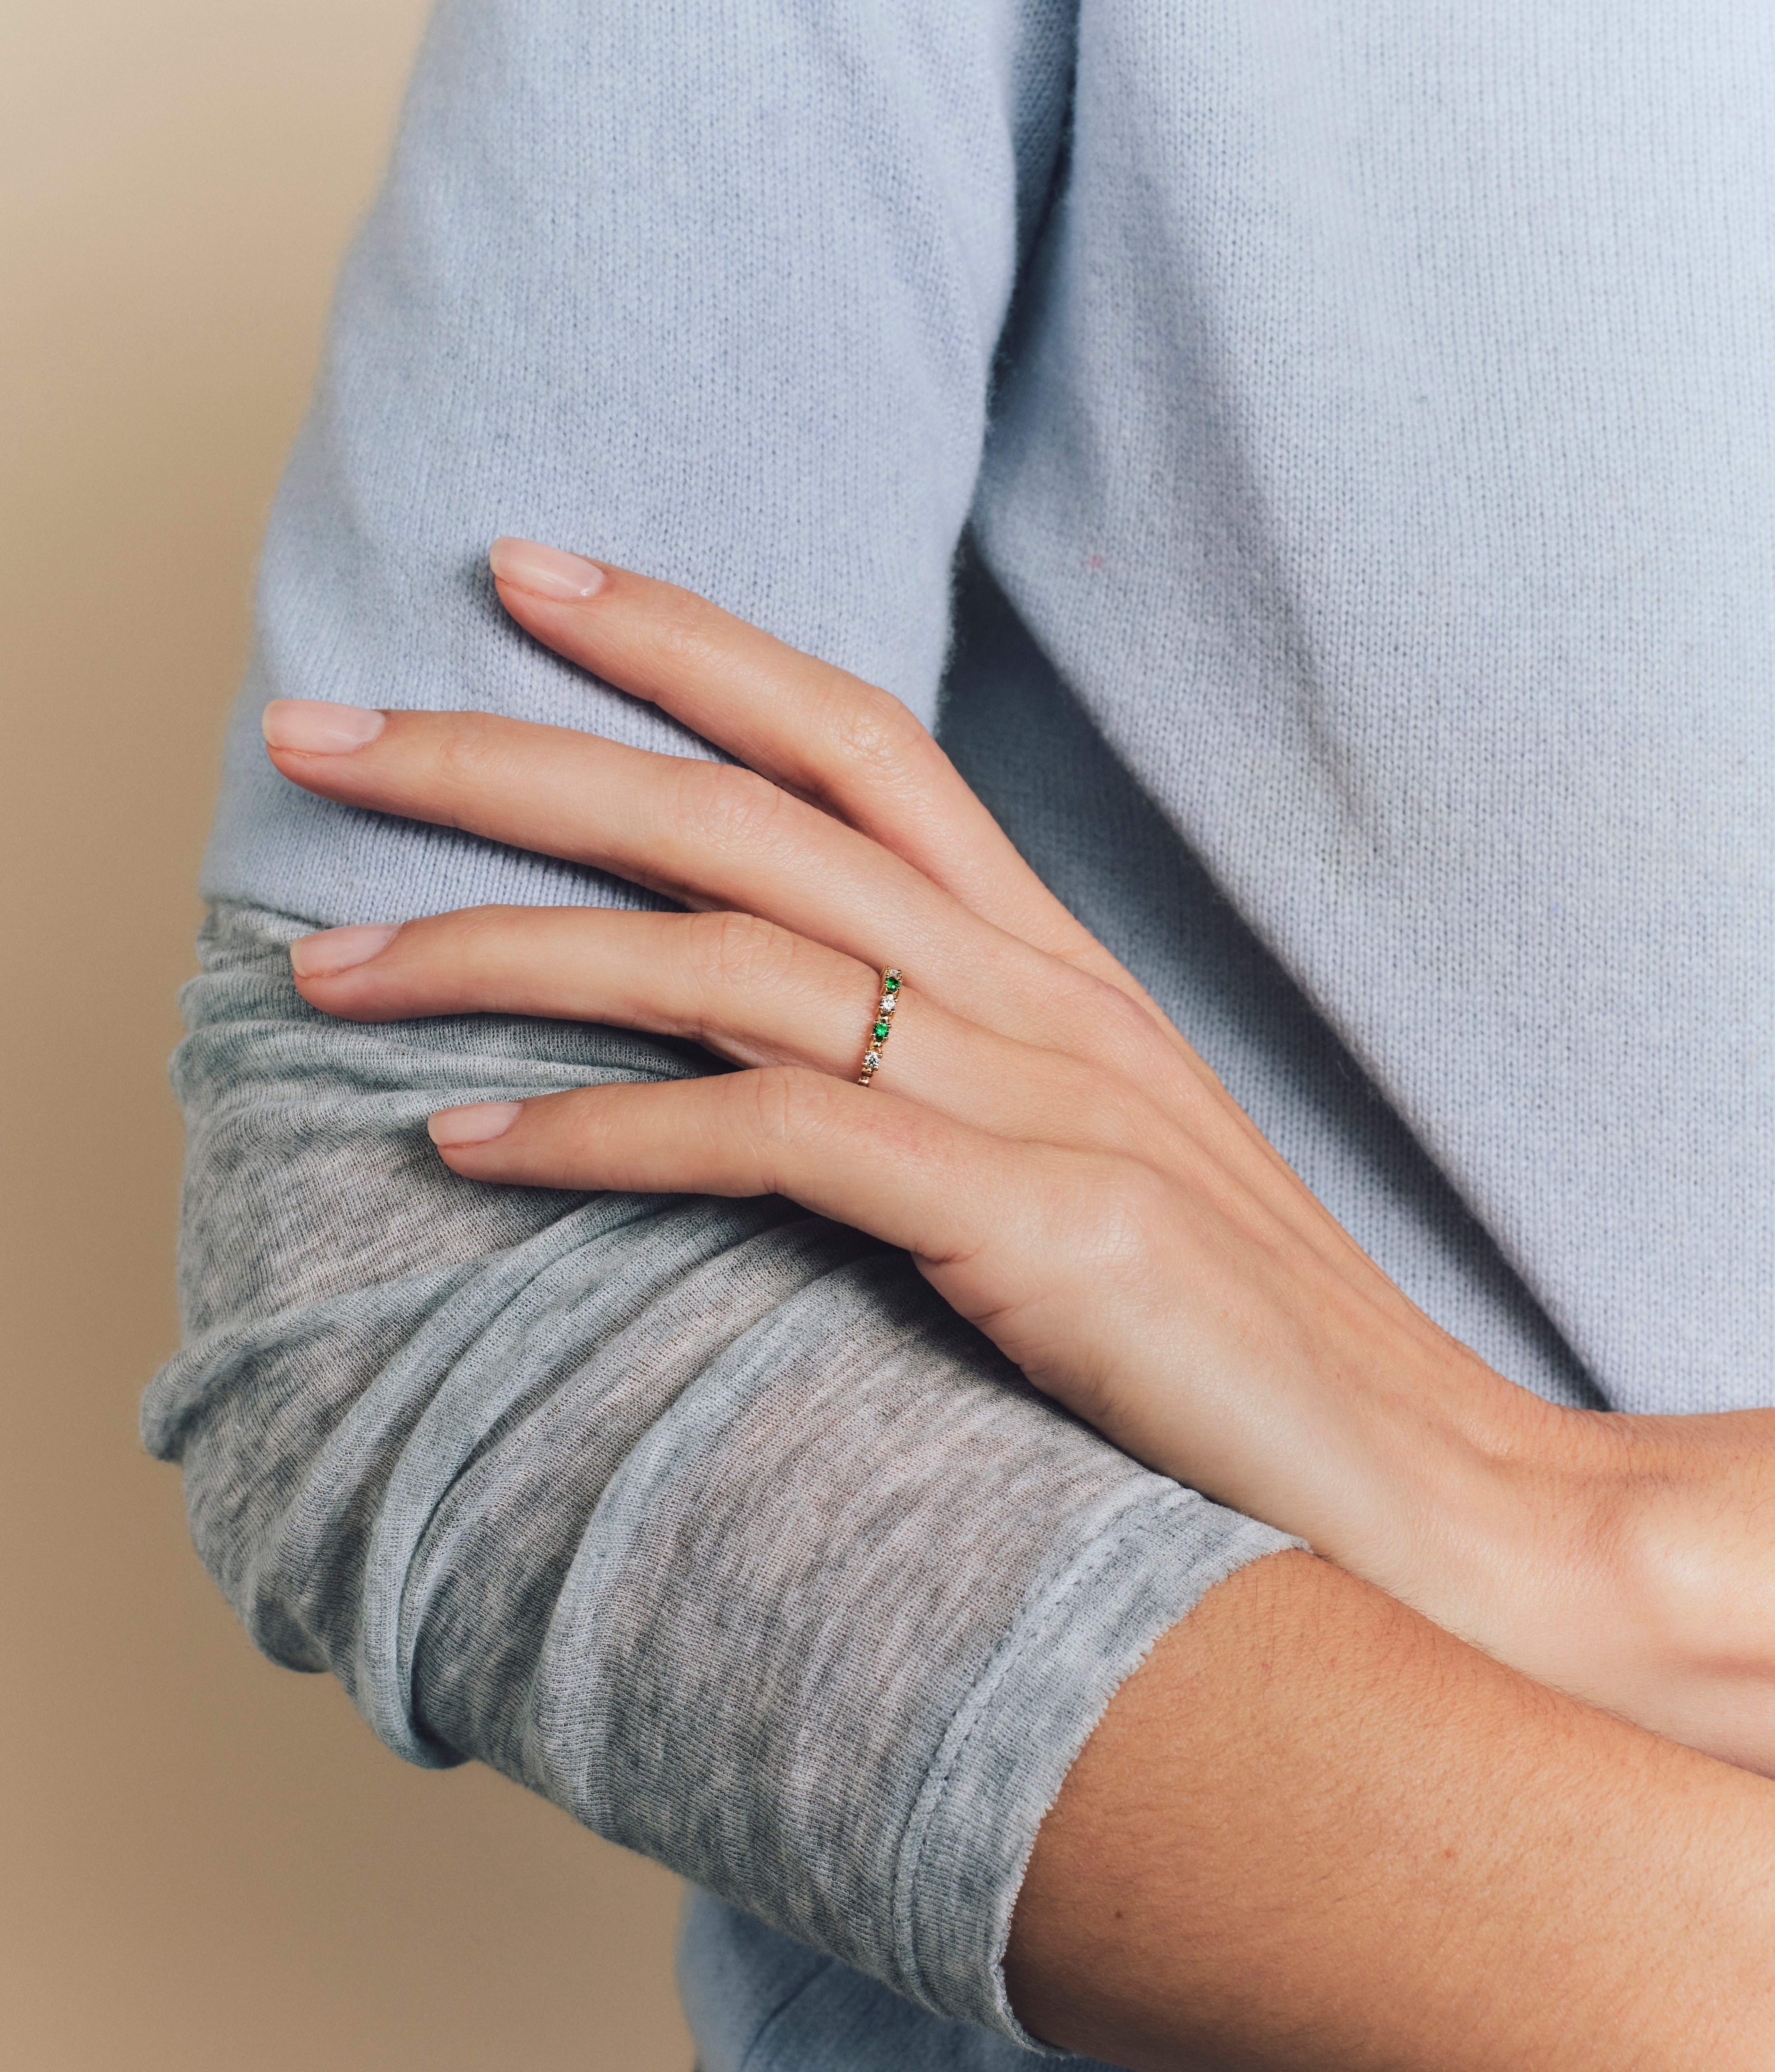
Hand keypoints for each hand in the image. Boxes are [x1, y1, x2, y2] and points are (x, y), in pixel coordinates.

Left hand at [266, 540, 1774, 1771]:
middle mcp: (1038, 996)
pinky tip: (467, 1143)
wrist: (1423, 1491)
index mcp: (1051, 963)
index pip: (852, 735)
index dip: (685, 638)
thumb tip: (777, 1062)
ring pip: (723, 960)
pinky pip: (773, 1141)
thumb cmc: (1235, 1337)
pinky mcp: (1035, 1229)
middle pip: (739, 814)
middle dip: (512, 755)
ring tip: (328, 965)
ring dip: (504, 952)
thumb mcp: (1088, 1158)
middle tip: (319, 734)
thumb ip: (954, 1084)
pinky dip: (604, 1132)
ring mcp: (1043, 1103)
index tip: (523, 577)